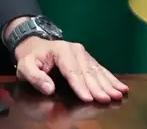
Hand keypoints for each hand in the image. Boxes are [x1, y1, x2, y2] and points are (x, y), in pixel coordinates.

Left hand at [13, 37, 127, 102]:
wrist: (35, 46)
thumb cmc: (31, 58)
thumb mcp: (25, 66)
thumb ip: (35, 77)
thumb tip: (48, 88)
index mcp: (61, 51)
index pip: (72, 71)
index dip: (80, 86)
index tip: (88, 98)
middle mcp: (75, 50)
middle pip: (87, 71)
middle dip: (97, 87)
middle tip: (106, 99)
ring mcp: (83, 54)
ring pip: (97, 71)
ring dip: (108, 84)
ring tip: (118, 94)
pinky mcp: (88, 59)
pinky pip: (101, 70)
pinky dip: (111, 79)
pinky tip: (121, 87)